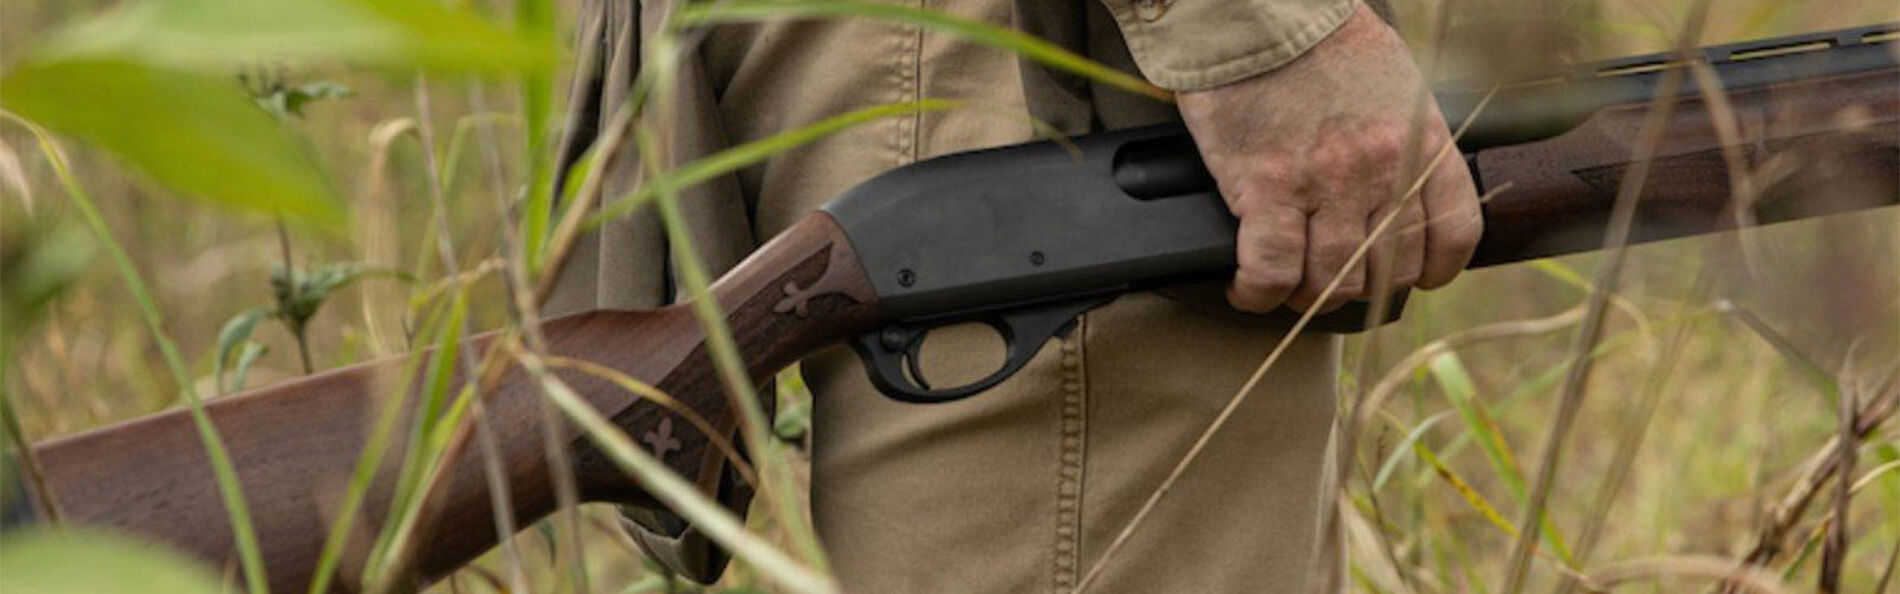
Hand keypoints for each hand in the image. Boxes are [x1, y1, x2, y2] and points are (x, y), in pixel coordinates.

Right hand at [1177, 3, 1481, 313]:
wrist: (1260, 16)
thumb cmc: (1322, 44)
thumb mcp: (1396, 87)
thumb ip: (1405, 143)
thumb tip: (1400, 196)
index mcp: (1420, 143)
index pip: (1452, 236)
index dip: (1431, 271)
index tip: (1409, 277)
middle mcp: (1381, 171)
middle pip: (1385, 271)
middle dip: (1358, 289)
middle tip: (1330, 281)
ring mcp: (1324, 183)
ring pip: (1329, 282)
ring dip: (1306, 297)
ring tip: (1284, 284)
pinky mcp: (1265, 187)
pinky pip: (1270, 270)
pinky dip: (1256, 292)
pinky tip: (1245, 287)